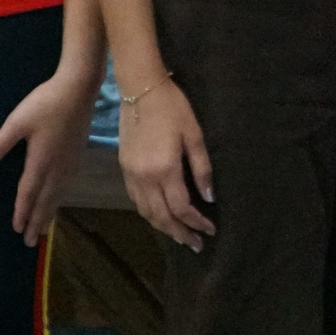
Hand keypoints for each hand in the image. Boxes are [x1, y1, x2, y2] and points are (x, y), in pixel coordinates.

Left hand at [0, 64, 100, 246]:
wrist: (79, 88)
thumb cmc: (46, 103)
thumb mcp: (17, 121)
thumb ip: (0, 144)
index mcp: (41, 161)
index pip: (28, 193)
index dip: (22, 212)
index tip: (17, 229)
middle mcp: (58, 167)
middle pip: (46, 200)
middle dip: (37, 221)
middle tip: (30, 242)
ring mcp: (70, 162)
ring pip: (58, 194)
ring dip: (49, 213)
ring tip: (44, 229)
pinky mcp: (77, 155)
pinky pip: (67, 186)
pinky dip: (60, 198)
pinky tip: (59, 199)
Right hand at [117, 76, 214, 250]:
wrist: (140, 89)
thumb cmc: (173, 108)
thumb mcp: (194, 134)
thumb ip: (202, 168)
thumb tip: (209, 197)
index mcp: (164, 169)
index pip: (181, 208)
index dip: (196, 222)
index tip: (210, 230)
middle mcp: (144, 178)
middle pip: (162, 217)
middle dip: (180, 233)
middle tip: (196, 245)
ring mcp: (131, 175)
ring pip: (146, 212)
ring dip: (164, 228)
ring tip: (180, 236)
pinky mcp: (124, 169)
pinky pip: (136, 201)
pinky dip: (150, 214)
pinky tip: (160, 216)